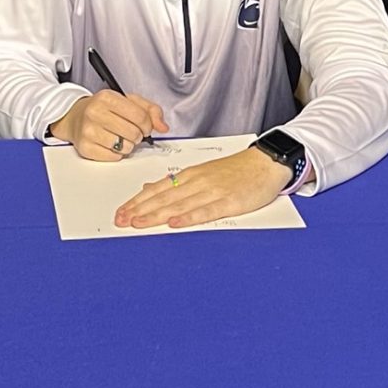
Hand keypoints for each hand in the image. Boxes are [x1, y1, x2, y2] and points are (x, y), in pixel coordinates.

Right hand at [52, 91, 168, 161]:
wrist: (75, 117)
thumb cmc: (104, 109)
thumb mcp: (128, 101)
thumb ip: (150, 110)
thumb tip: (163, 127)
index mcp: (107, 97)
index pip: (140, 116)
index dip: (147, 125)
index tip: (145, 126)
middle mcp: (95, 112)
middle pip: (133, 133)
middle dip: (138, 135)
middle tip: (131, 132)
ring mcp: (88, 131)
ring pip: (124, 147)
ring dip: (128, 145)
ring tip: (121, 138)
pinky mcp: (85, 147)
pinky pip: (113, 157)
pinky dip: (117, 154)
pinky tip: (111, 144)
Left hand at [114, 146, 291, 229]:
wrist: (265, 163)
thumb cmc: (236, 170)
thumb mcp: (202, 172)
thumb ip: (176, 182)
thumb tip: (149, 188)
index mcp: (190, 175)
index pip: (157, 189)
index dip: (137, 201)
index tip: (121, 213)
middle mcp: (197, 182)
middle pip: (163, 198)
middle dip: (140, 210)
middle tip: (121, 221)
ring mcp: (213, 192)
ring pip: (179, 205)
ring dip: (157, 215)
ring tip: (138, 224)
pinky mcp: (229, 202)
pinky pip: (205, 211)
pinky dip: (188, 218)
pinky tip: (174, 223)